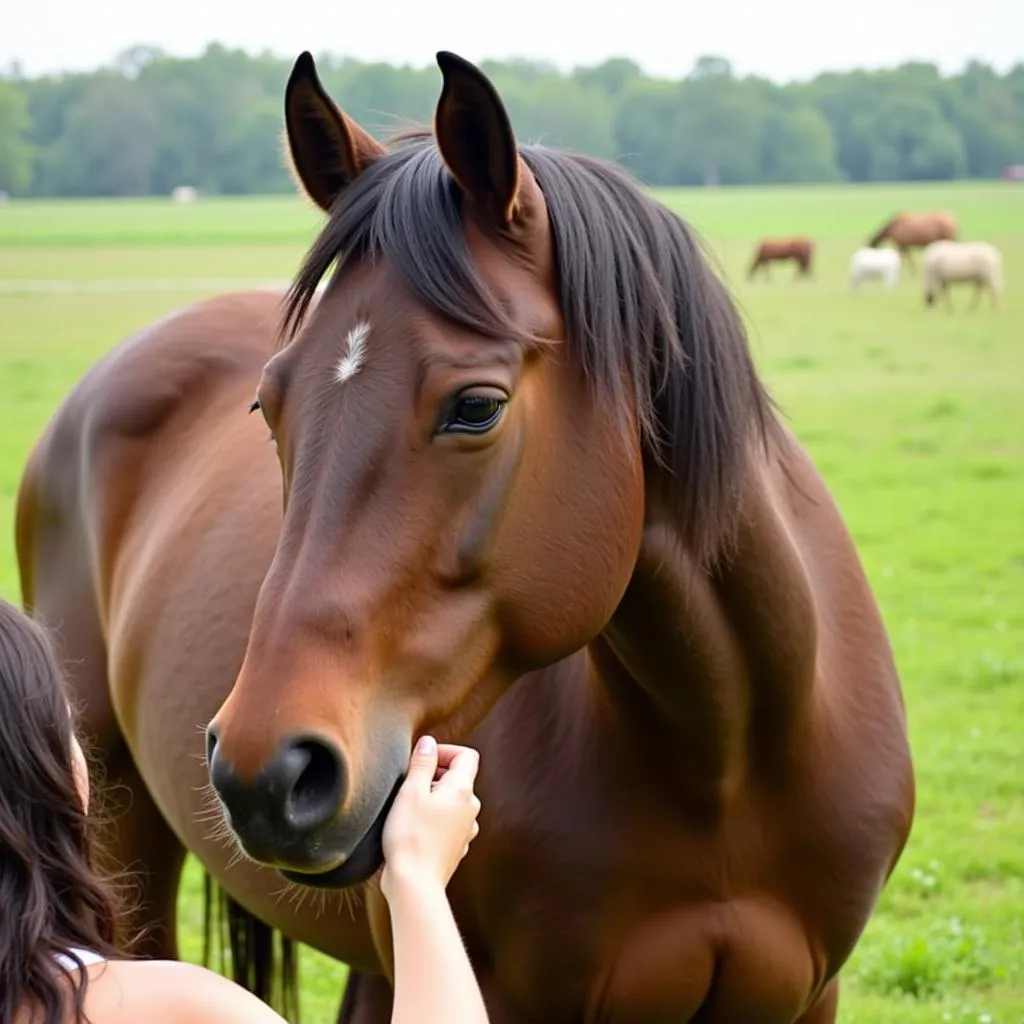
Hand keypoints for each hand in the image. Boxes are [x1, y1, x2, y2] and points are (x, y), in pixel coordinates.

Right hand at [380, 736, 480, 900]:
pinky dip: (434, 819)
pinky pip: (448, 823)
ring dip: (433, 798)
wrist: (415, 885)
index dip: (444, 751)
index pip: (467, 755)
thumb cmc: (410, 836)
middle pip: (459, 778)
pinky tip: (414, 829)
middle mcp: (470, 808)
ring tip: (409, 808)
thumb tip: (428, 743)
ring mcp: (466, 830)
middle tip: (409, 784)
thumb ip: (421, 763)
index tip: (421, 761)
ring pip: (452, 802)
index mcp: (463, 790)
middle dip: (434, 774)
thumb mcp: (410, 791)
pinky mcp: (456, 848)